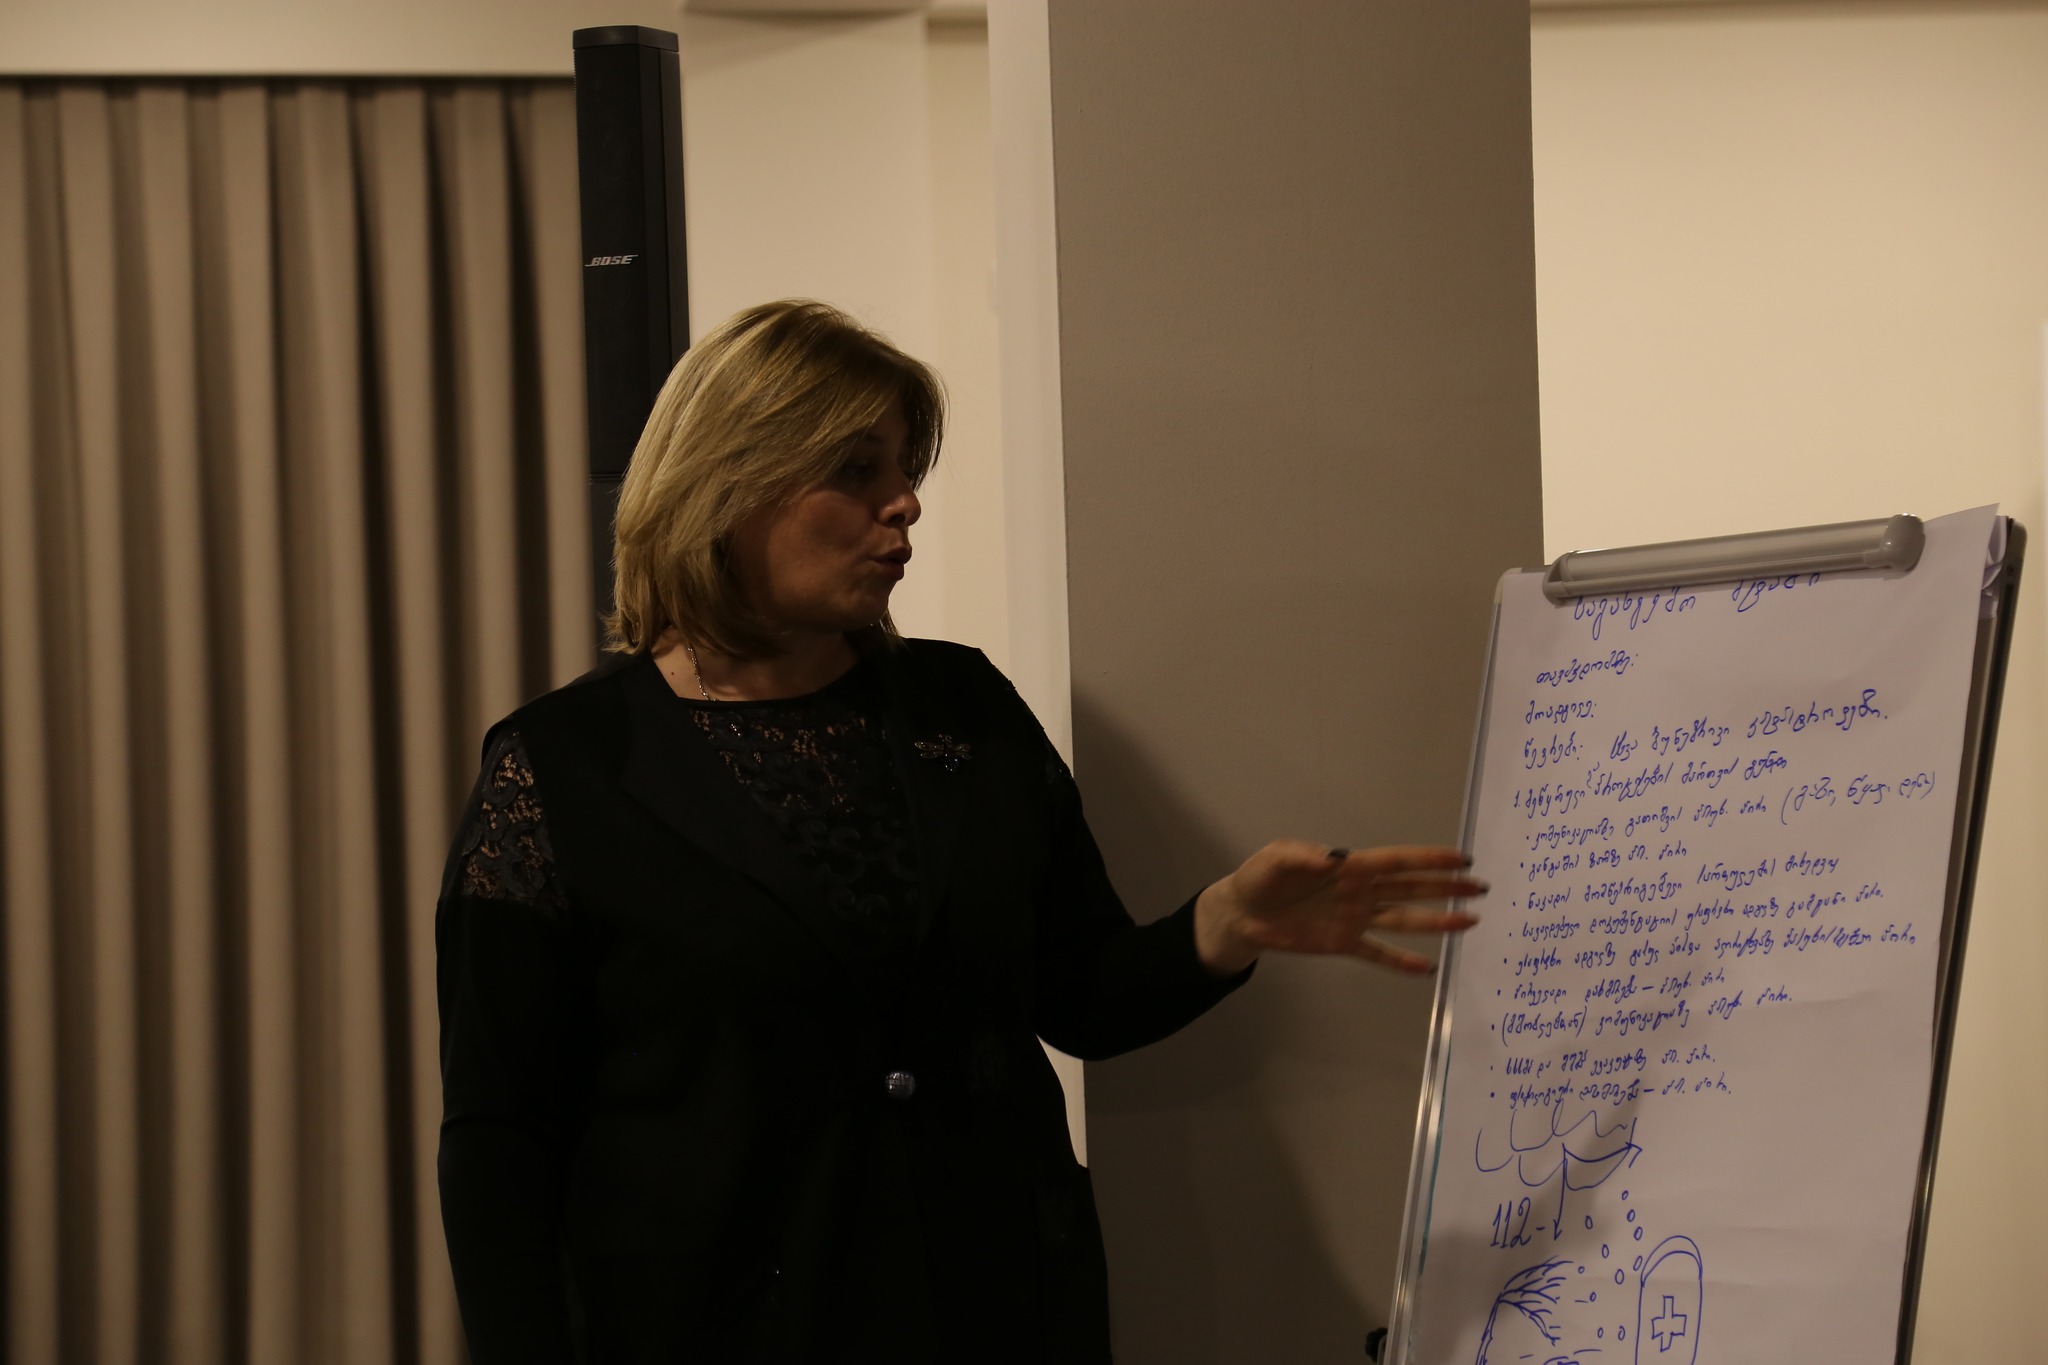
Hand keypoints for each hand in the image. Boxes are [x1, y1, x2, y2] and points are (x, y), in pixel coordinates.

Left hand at [1194, 841, 1484, 976]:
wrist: (1243, 913)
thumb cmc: (1260, 878)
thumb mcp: (1276, 859)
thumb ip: (1303, 856)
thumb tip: (1334, 858)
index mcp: (1349, 867)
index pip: (1397, 862)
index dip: (1430, 860)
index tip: (1463, 859)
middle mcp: (1360, 892)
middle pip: (1412, 889)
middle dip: (1446, 887)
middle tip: (1480, 888)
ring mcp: (1355, 918)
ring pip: (1403, 920)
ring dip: (1435, 922)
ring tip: (1468, 922)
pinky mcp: (1343, 943)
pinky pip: (1378, 953)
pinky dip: (1401, 961)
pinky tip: (1426, 969)